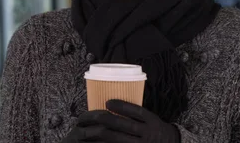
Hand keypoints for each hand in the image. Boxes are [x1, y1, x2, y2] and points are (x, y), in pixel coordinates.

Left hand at [62, 100, 179, 142]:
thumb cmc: (153, 129)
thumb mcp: (151, 119)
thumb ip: (136, 113)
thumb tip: (111, 102)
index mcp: (151, 121)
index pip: (136, 111)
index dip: (121, 106)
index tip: (107, 101)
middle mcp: (147, 134)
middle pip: (123, 125)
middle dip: (105, 119)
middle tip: (91, 115)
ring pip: (117, 139)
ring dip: (100, 134)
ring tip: (86, 129)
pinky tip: (94, 142)